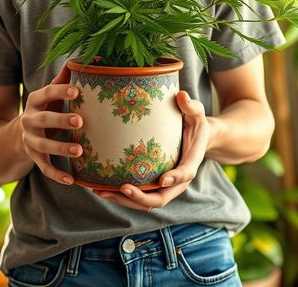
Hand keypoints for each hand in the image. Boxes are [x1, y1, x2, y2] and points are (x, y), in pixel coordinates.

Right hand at [20, 65, 82, 185]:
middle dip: (61, 120)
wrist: (19, 134)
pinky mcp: (33, 157)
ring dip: (61, 148)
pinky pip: (44, 167)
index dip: (60, 91)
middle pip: (44, 119)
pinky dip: (57, 174)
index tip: (76, 90)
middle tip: (80, 121)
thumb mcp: (51, 93)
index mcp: (35, 100)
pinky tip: (72, 180)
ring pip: (44, 145)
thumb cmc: (46, 107)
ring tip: (80, 150)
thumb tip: (86, 57)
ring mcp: (30, 140)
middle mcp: (29, 119)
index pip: (46, 93)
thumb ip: (65, 78)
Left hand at [93, 90, 208, 210]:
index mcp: (191, 162)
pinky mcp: (154, 185)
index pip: (185, 174)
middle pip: (161, 198)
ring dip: (124, 201)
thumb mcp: (196, 113)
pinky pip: (139, 196)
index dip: (175, 178)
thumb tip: (181, 95)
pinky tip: (101, 188)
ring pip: (146, 203)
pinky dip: (121, 197)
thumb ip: (191, 106)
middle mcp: (178, 181)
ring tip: (100, 191)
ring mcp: (165, 186)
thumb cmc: (195, 122)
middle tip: (121, 188)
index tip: (162, 179)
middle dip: (141, 197)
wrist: (197, 137)